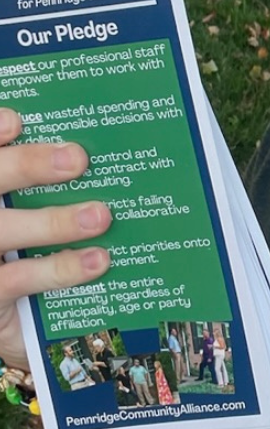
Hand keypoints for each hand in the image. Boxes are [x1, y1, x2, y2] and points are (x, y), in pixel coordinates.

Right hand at [0, 108, 110, 368]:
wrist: (5, 307)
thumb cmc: (22, 246)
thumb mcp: (30, 205)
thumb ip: (43, 177)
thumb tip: (96, 149)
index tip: (18, 121)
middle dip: (30, 165)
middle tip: (78, 159)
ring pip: (6, 230)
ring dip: (56, 221)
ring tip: (100, 216)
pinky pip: (19, 278)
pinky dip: (61, 268)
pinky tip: (97, 261)